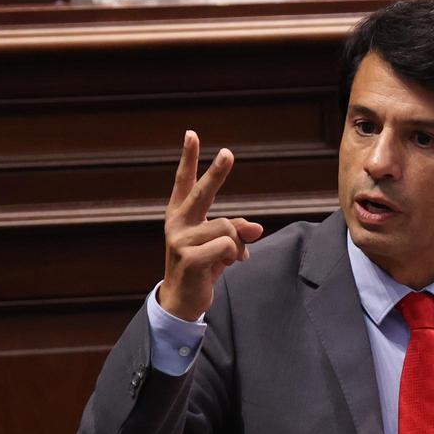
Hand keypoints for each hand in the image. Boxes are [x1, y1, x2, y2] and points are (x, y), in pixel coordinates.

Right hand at [159, 131, 263, 320]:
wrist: (184, 299)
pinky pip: (226, 246)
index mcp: (181, 214)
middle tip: (228, 153)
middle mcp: (177, 222)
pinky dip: (234, 255)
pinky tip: (225, 265)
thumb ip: (237, 230)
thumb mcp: (221, 244)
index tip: (191, 134)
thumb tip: (256, 227)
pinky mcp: (188, 258)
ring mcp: (180, 240)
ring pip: (227, 228)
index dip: (188, 158)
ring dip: (237, 244)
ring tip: (230, 258)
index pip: (184, 181)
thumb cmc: (203, 265)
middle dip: (217, 173)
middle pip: (202, 193)